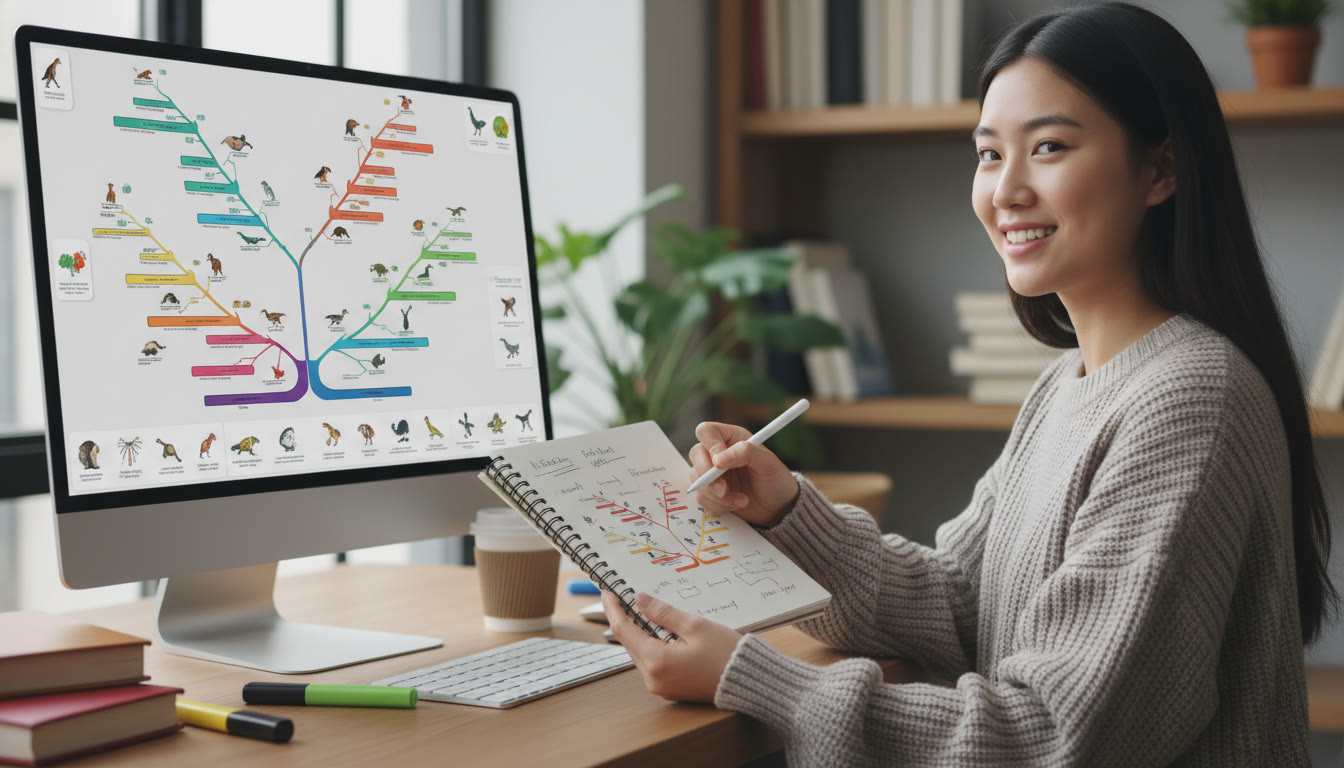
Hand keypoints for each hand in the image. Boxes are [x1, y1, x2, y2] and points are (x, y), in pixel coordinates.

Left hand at [601, 590, 742, 703]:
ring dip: (640, 633)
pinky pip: (653, 664)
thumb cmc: (726, 654)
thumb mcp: (695, 625)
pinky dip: (652, 646)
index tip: (608, 593)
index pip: (623, 631)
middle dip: (626, 620)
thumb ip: (663, 613)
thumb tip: (640, 601)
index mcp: (656, 662)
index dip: (614, 609)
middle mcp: (653, 678)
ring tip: (642, 611)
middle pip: (630, 644)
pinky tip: (658, 632)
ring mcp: (661, 687)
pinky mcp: (670, 689)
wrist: (748, 681)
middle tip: (623, 598)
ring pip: (640, 654)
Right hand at [690, 421, 798, 527]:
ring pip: (696, 478)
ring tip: (742, 501)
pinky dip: (718, 505)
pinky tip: (736, 505)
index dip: (710, 445)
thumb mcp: (768, 463)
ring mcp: (712, 473)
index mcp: (732, 438)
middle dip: (708, 476)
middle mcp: (718, 453)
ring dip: (716, 495)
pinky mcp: (711, 492)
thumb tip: (719, 459)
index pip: (707, 431)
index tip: (720, 464)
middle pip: (696, 454)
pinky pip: (702, 497)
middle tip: (724, 490)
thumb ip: (746, 453)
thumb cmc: (776, 480)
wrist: (778, 508)